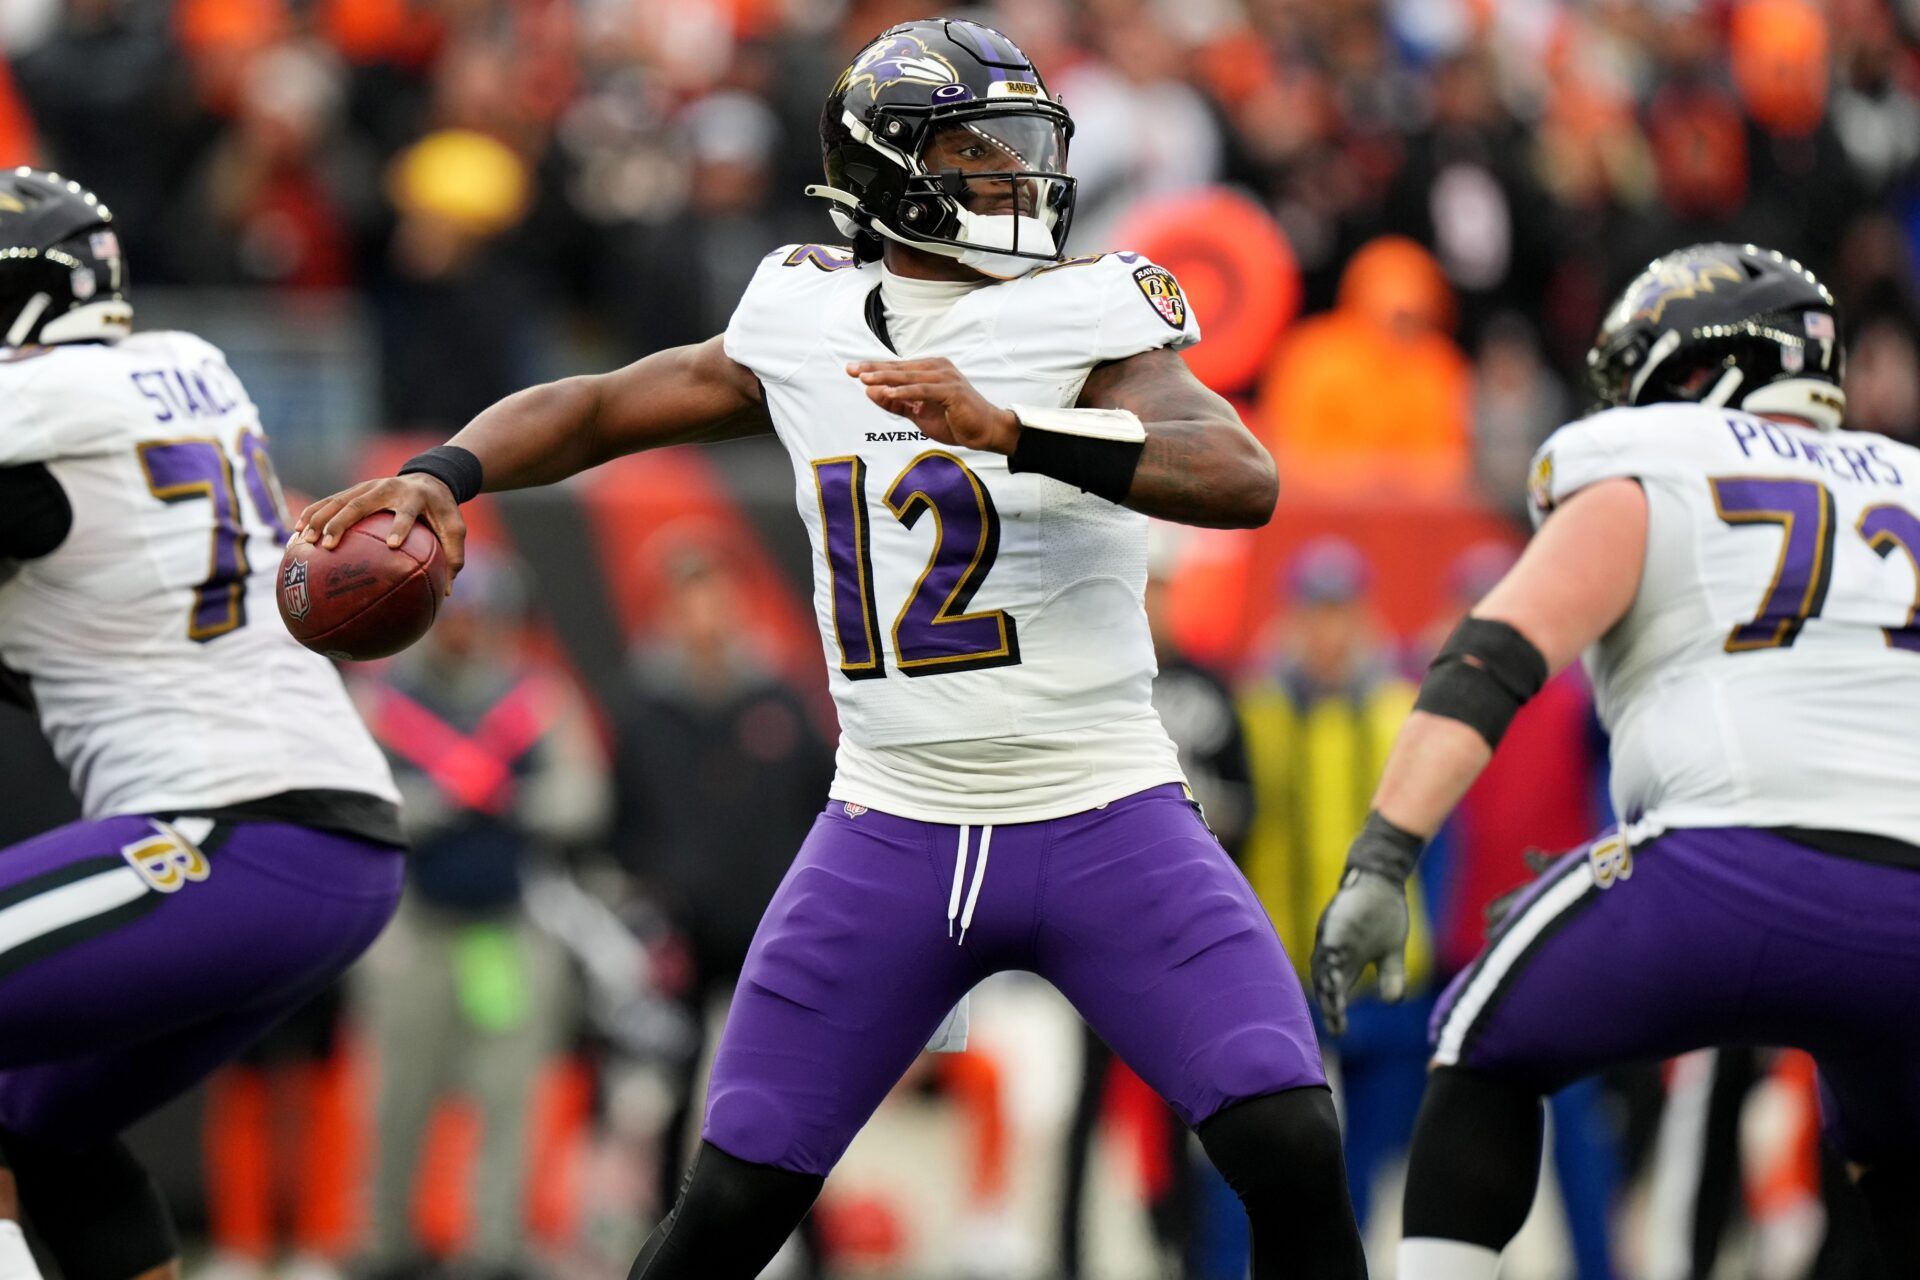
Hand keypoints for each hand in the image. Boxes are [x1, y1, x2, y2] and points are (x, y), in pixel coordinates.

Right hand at [293, 473, 466, 588]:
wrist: (429, 478)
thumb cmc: (442, 512)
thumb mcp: (455, 530)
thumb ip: (453, 557)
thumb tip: (446, 593)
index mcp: (415, 498)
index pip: (407, 512)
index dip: (400, 526)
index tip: (392, 545)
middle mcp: (388, 488)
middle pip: (361, 504)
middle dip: (342, 523)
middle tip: (329, 546)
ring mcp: (368, 486)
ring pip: (338, 500)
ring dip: (319, 519)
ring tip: (304, 541)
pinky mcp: (355, 489)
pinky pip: (329, 500)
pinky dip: (312, 513)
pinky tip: (295, 532)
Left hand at [849, 358, 1019, 451]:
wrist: (985, 432)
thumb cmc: (955, 422)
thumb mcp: (919, 414)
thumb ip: (896, 403)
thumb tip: (870, 392)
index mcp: (929, 370)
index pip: (897, 369)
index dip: (874, 368)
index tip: (852, 370)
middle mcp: (937, 368)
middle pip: (899, 368)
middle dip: (874, 369)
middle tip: (851, 369)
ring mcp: (946, 378)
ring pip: (909, 377)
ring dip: (886, 378)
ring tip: (864, 379)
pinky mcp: (952, 391)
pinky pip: (924, 390)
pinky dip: (906, 392)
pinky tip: (889, 393)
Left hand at [1310, 869, 1409, 1036]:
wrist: (1383, 881)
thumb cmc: (1384, 915)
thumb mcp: (1392, 952)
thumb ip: (1391, 976)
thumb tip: (1392, 1002)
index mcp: (1348, 963)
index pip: (1337, 993)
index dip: (1336, 1012)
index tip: (1339, 1033)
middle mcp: (1335, 953)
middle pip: (1326, 983)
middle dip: (1329, 1004)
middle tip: (1334, 1023)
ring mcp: (1334, 936)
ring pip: (1324, 964)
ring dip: (1327, 984)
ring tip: (1331, 1004)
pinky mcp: (1337, 920)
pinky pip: (1330, 940)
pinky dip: (1330, 956)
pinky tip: (1333, 970)